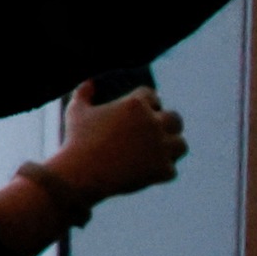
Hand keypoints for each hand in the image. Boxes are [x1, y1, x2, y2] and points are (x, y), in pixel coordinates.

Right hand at [38, 80, 186, 209]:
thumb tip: (90, 83)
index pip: (152, 96)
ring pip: (180, 144)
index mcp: (135, 104)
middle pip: (175, 119)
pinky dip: (161, 171)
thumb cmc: (76, 140)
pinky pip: (171, 169)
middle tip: (156, 132)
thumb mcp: (76, 112)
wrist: (81, 173)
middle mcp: (153, 122)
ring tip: (159, 153)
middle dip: (166, 124)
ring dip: (170, 148)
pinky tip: (149, 173)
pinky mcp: (162, 169)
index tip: (143, 110)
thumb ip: (83, 93)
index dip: (148, 103)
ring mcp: (160, 147)